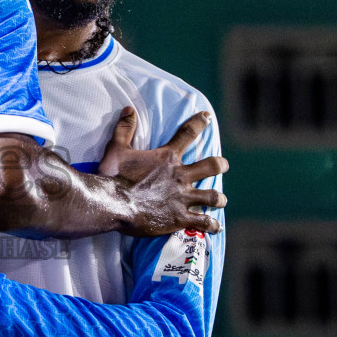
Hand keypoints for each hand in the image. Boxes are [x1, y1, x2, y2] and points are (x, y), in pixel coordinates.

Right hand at [99, 107, 227, 237]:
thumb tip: (129, 109)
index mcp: (167, 157)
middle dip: (220, 165)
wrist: (113, 204)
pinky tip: (216, 227)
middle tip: (223, 165)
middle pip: (211, 166)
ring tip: (221, 200)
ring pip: (212, 196)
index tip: (207, 117)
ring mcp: (182, 198)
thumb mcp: (116, 148)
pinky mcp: (179, 218)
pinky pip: (203, 222)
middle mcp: (180, 176)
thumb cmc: (113, 176)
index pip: (187, 134)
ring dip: (219, 198)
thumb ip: (124, 128)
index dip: (199, 122)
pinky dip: (212, 225)